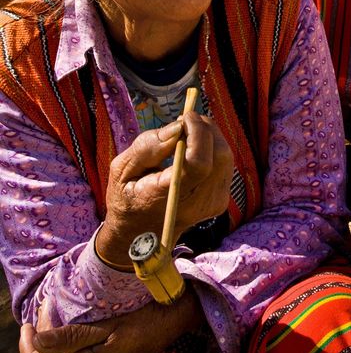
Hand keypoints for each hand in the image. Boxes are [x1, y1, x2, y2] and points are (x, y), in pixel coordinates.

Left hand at [20, 288, 202, 352]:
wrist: (177, 318)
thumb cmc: (147, 315)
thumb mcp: (111, 322)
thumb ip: (73, 336)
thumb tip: (38, 340)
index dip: (26, 346)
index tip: (27, 322)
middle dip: (40, 339)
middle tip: (46, 309)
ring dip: (54, 341)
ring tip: (57, 314)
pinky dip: (68, 344)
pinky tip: (74, 325)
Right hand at [98, 113, 233, 263]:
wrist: (140, 236)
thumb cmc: (127, 198)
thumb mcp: (122, 170)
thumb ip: (147, 147)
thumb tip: (178, 127)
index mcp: (168, 198)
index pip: (199, 163)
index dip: (198, 133)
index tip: (185, 116)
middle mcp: (196, 204)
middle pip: (219, 156)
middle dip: (206, 129)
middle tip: (186, 120)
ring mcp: (212, 204)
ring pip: (226, 157)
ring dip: (211, 137)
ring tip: (188, 132)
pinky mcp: (220, 201)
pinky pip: (225, 164)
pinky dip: (213, 149)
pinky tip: (195, 148)